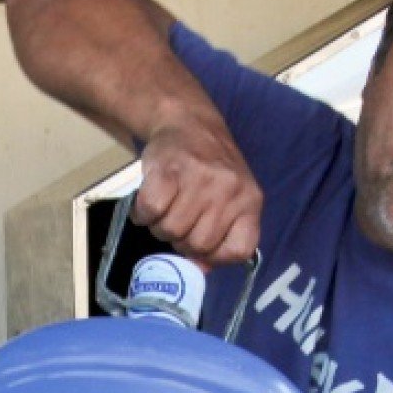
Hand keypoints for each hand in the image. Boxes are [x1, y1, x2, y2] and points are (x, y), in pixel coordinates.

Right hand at [135, 114, 262, 266]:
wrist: (189, 123)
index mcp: (250, 201)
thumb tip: (200, 269)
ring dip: (159, 227)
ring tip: (163, 210)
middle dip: (181, 240)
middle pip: (198, 244)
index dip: (215, 255)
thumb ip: (222, 235)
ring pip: (171, 231)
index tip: (201, 243)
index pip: (238, 251)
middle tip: (178, 220)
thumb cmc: (210, 168)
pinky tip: (146, 206)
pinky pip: (150, 211)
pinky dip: (142, 215)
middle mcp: (229, 190)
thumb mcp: (230, 199)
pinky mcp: (168, 171)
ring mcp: (199, 180)